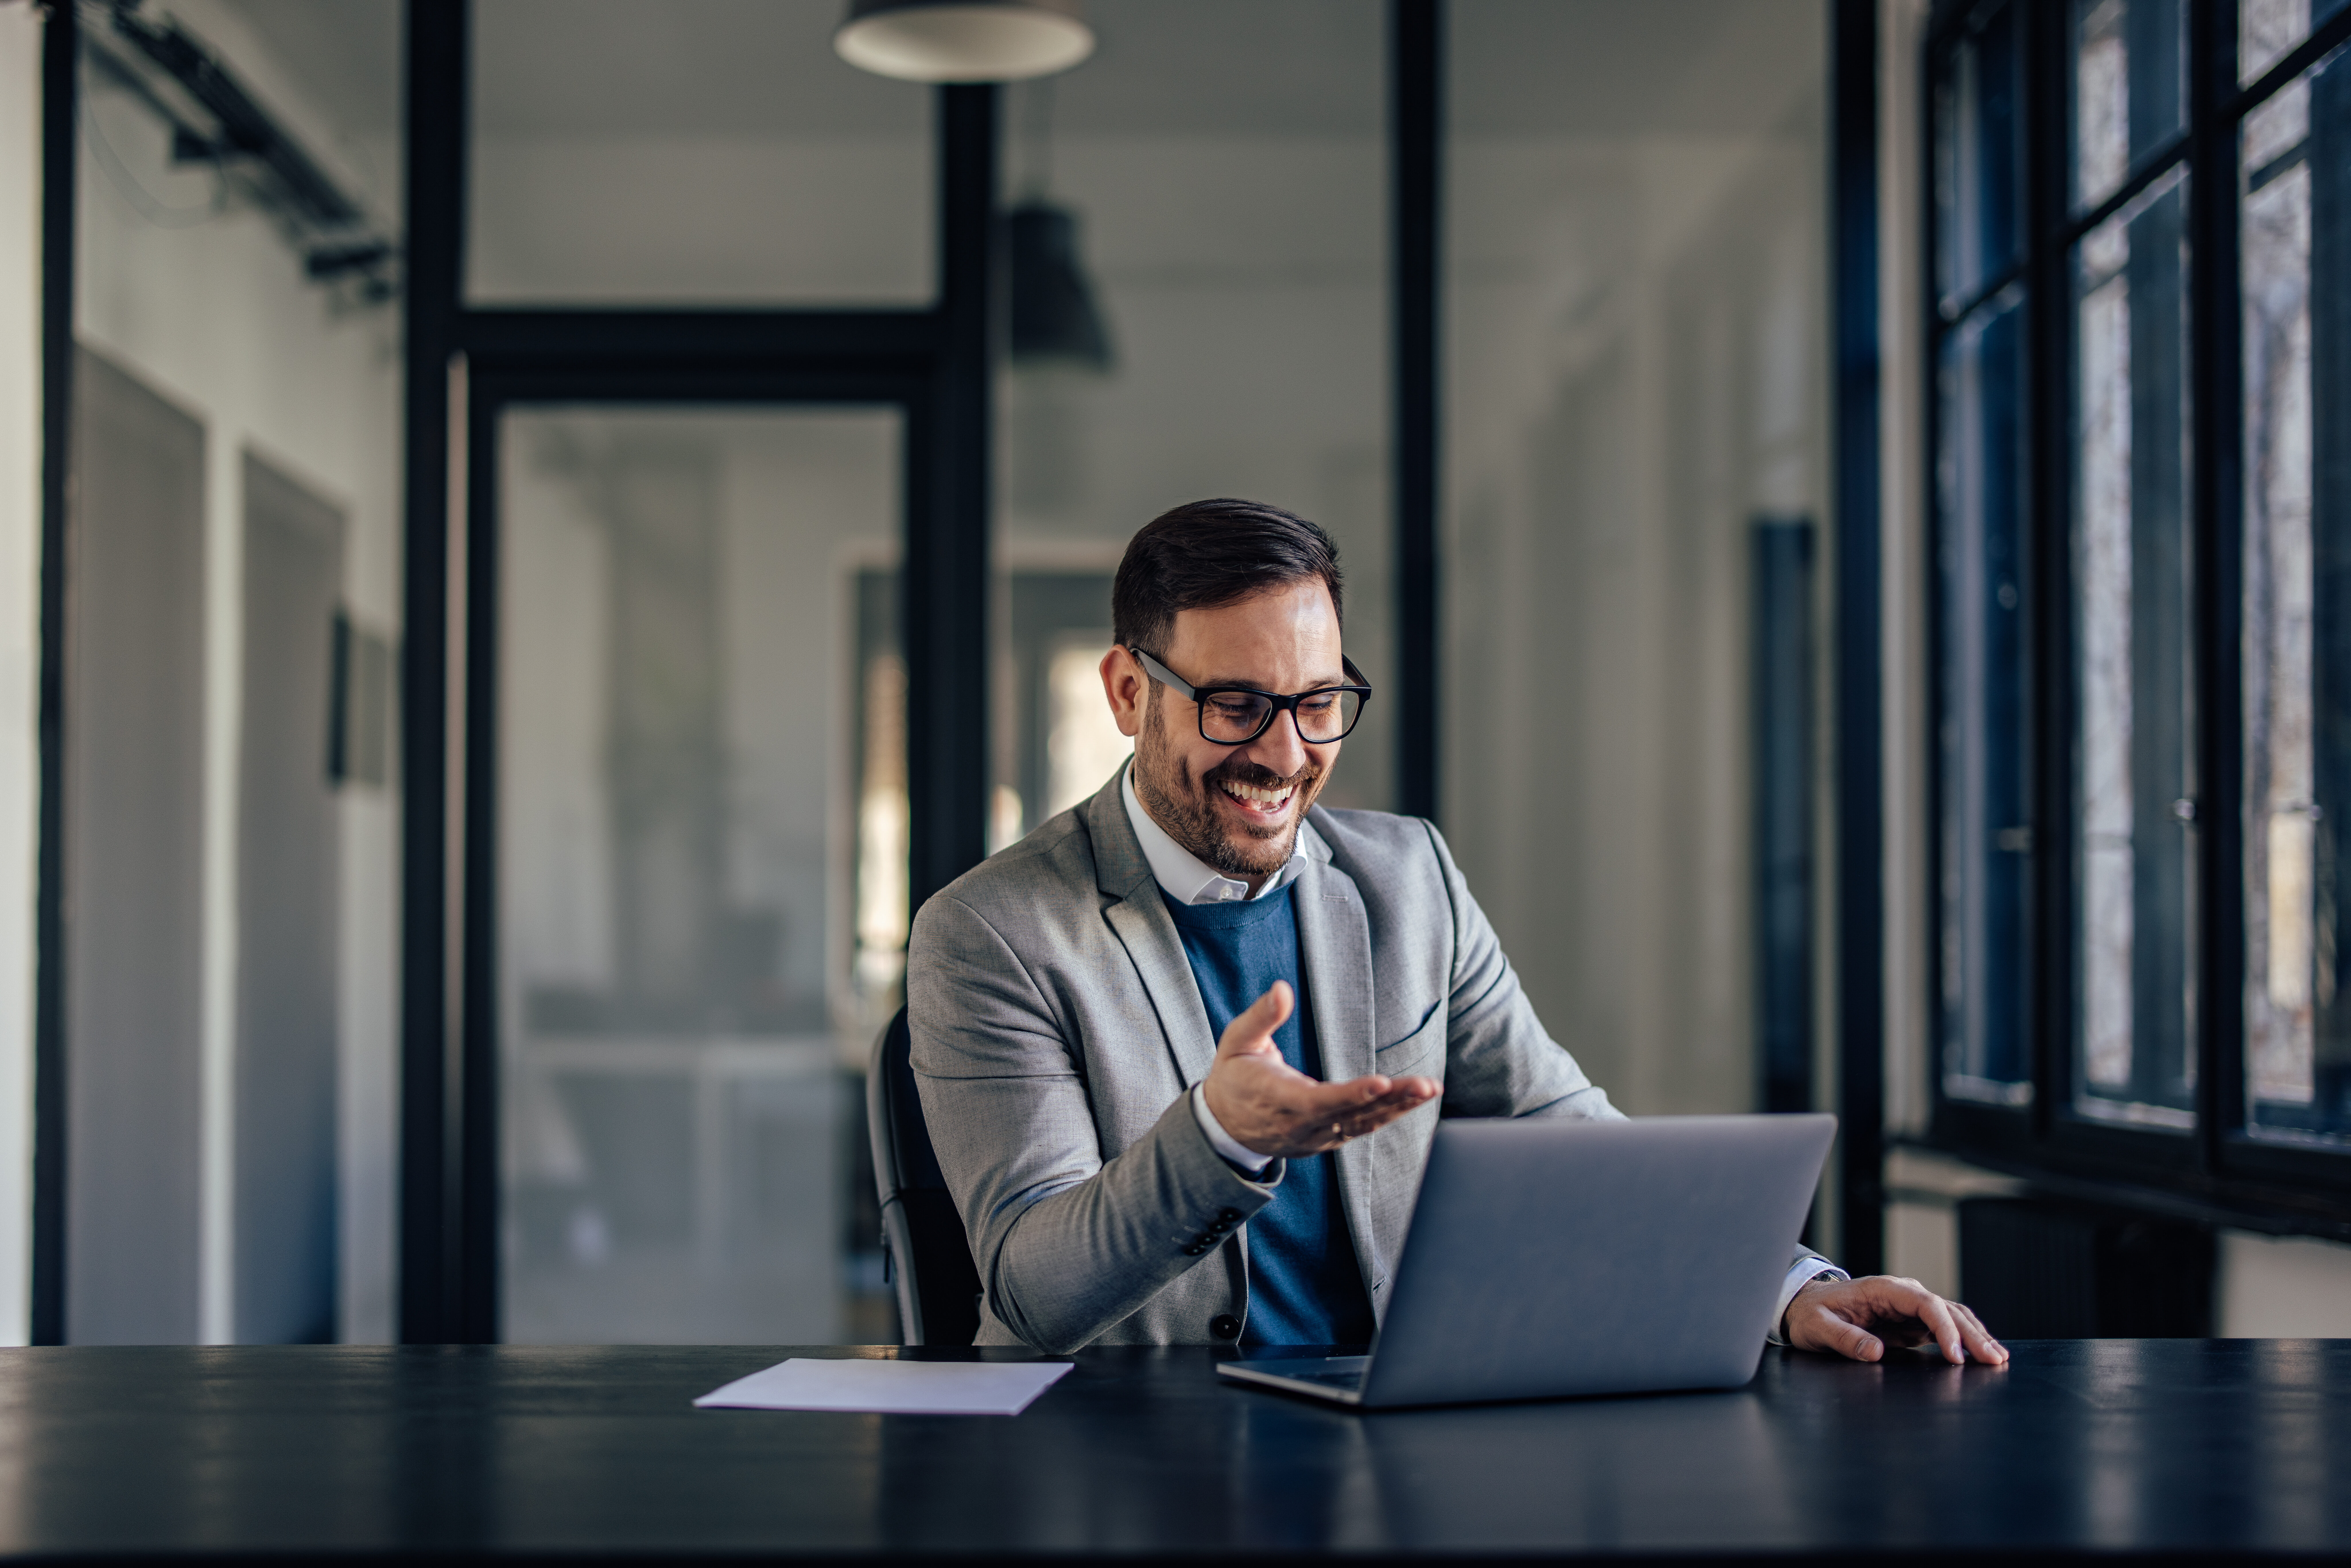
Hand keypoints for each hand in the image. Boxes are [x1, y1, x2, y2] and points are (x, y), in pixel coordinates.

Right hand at [1200, 982, 1440, 1159]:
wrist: (1223, 1124)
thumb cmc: (1233, 1075)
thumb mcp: (1237, 1040)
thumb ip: (1261, 1016)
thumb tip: (1282, 988)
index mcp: (1275, 1098)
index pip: (1318, 1101)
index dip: (1350, 1094)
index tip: (1380, 1082)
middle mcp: (1299, 1123)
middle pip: (1350, 1115)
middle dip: (1391, 1100)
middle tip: (1424, 1085)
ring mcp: (1314, 1136)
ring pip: (1361, 1125)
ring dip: (1397, 1108)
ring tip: (1428, 1089)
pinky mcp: (1324, 1139)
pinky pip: (1360, 1129)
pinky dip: (1387, 1116)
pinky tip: (1410, 1101)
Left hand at [1784, 1274, 2008, 1365]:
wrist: (1805, 1306)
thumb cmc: (1811, 1315)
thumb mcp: (1818, 1328)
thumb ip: (1844, 1339)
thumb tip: (1874, 1351)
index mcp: (1883, 1290)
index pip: (1925, 1304)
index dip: (1944, 1329)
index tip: (1955, 1356)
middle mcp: (1902, 1294)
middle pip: (1946, 1309)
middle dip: (1971, 1334)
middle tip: (1993, 1360)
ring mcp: (1909, 1308)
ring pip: (1951, 1317)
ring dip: (1974, 1336)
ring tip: (1997, 1358)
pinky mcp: (1911, 1322)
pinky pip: (1944, 1328)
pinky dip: (1964, 1340)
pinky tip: (1980, 1354)